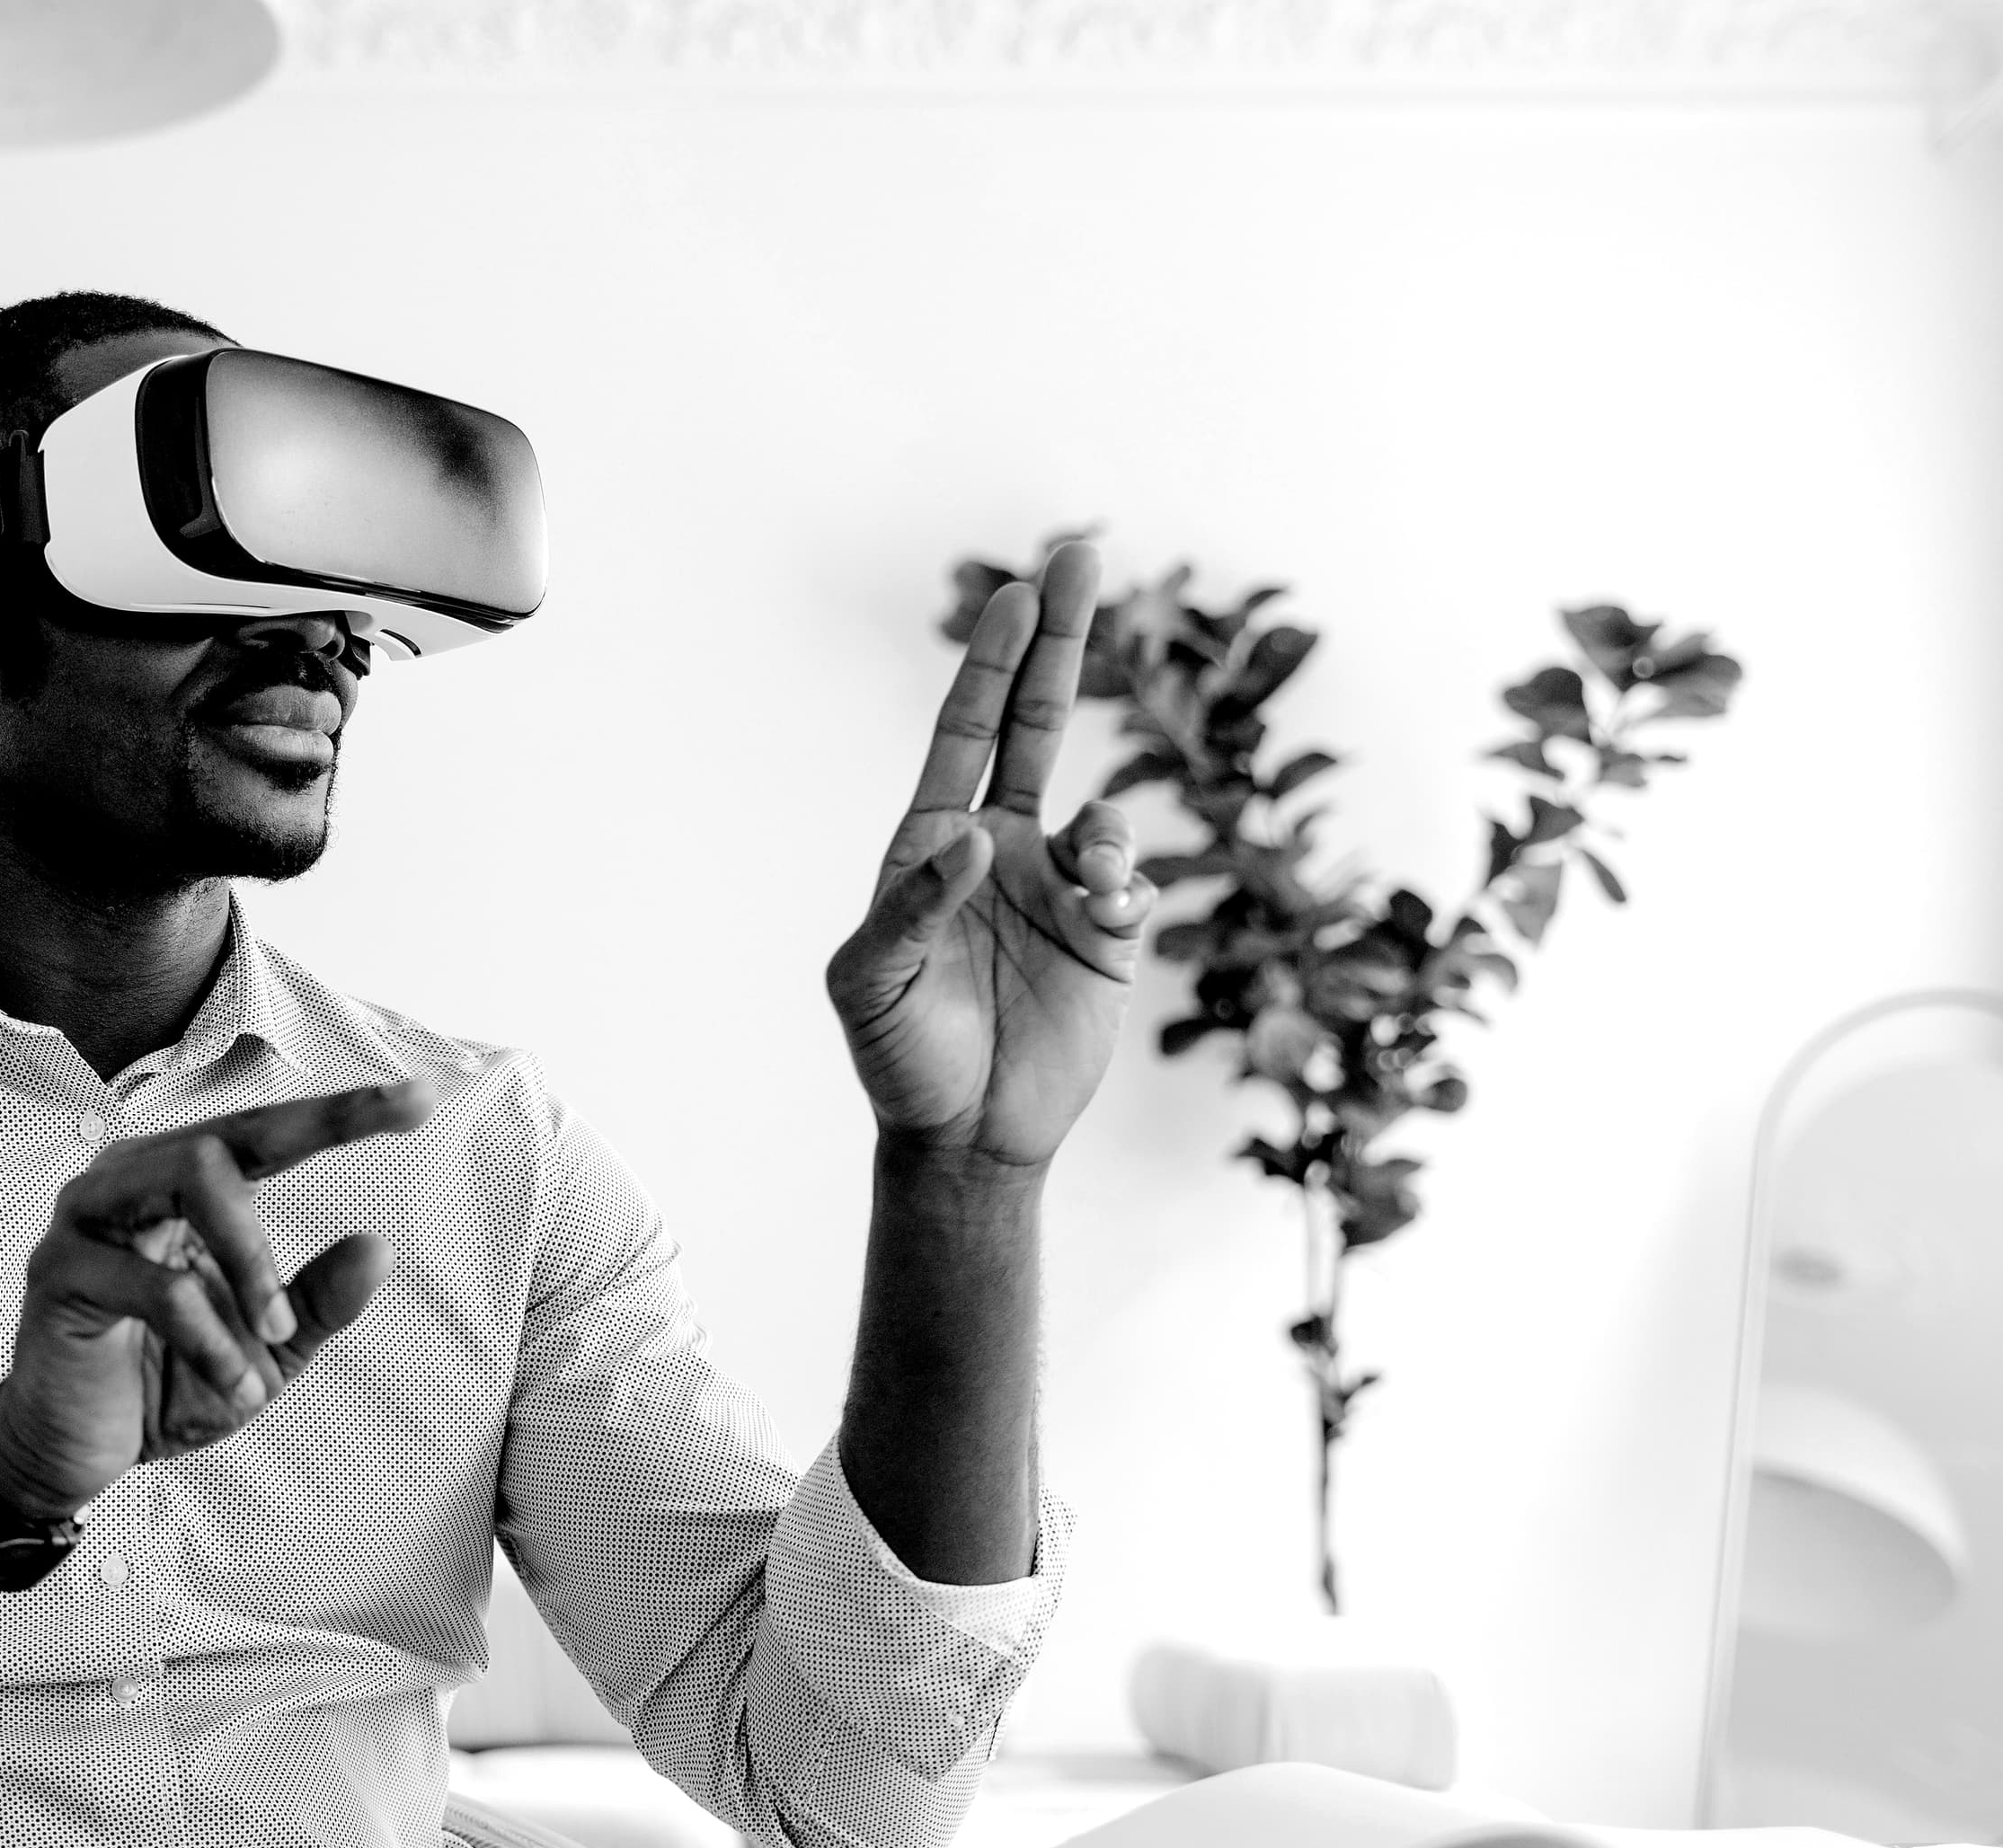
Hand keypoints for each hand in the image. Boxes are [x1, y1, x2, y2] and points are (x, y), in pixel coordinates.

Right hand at [0, 1080, 437, 1520]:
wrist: (74, 1453)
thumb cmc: (165, 1384)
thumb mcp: (266, 1348)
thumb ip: (317, 1300)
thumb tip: (380, 1246)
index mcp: (180, 1186)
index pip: (266, 1131)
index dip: (342, 1112)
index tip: (421, 1099)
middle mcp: (131, 1181)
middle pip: (223, 1138)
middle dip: (290, 1187)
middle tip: (305, 1291)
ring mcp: (87, 1219)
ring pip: (187, 1178)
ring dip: (249, 1262)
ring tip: (273, 1332)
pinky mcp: (60, 1273)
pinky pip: (158, 1287)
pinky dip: (213, 1343)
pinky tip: (233, 1385)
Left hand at [826, 540, 1156, 1167]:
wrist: (966, 1137)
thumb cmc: (900, 1058)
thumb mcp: (872, 984)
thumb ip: (911, 908)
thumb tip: (970, 838)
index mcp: (931, 846)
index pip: (966, 733)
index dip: (991, 662)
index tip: (1018, 591)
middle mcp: (997, 850)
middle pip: (1035, 725)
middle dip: (1058, 643)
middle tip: (1081, 554)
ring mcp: (1056, 889)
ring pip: (1100, 815)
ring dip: (1104, 835)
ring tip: (1094, 881)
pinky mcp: (1107, 938)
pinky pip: (1130, 883)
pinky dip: (1127, 884)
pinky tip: (1108, 913)